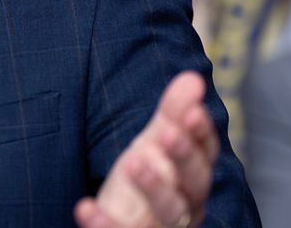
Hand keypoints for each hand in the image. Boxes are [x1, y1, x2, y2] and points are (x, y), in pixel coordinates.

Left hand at [74, 71, 218, 227]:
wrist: (123, 221)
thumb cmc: (147, 179)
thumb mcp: (155, 144)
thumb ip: (173, 114)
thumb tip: (192, 77)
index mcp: (193, 177)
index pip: (205, 154)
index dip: (200, 134)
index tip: (193, 111)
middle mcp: (185, 205)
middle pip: (194, 183)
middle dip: (183, 158)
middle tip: (168, 133)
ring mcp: (159, 225)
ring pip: (168, 213)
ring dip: (152, 187)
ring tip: (132, 162)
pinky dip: (103, 223)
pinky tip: (84, 206)